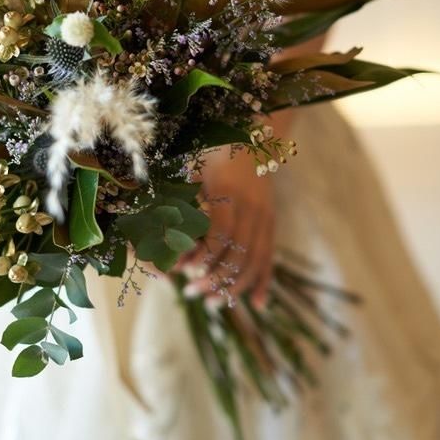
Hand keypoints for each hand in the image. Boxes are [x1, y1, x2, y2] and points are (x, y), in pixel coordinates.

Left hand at [176, 147, 275, 309]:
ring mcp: (265, 215)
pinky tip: (257, 304)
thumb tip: (167, 242)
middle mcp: (252, 205)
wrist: (251, 135)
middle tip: (191, 293)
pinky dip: (264, 281)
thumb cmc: (210, 152)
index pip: (222, 232)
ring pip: (256, 260)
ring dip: (235, 286)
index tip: (188, 273)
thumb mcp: (190, 170)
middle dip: (216, 278)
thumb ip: (180, 204)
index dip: (206, 256)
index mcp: (229, 190)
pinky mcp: (272, 222)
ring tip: (213, 303)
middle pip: (239, 252)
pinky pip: (270, 257)